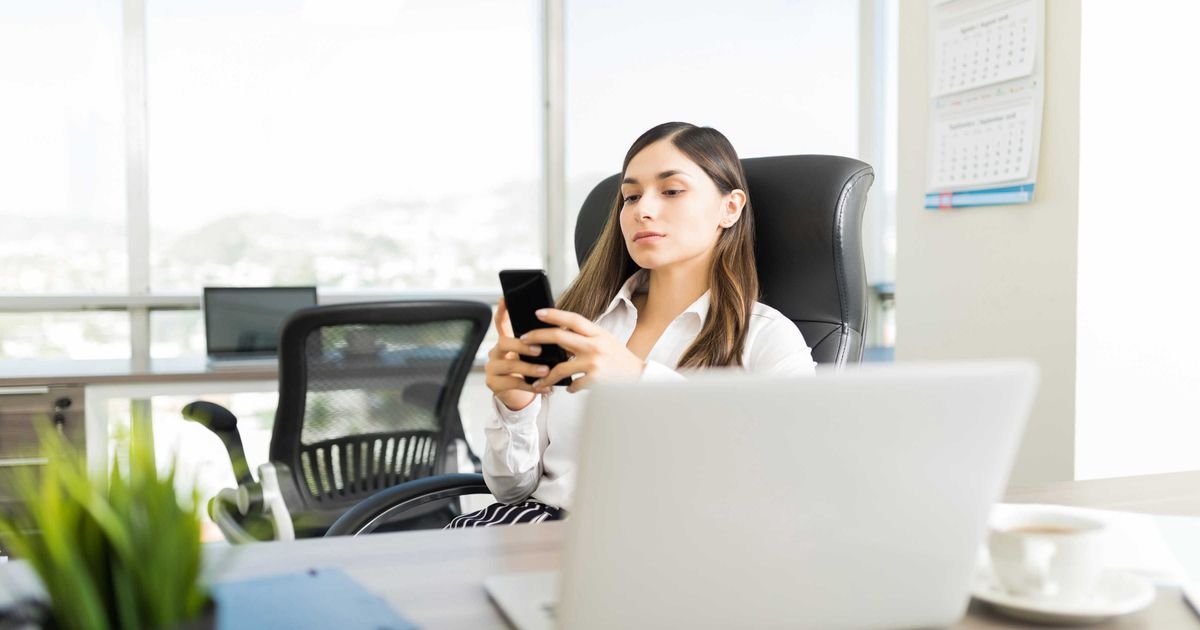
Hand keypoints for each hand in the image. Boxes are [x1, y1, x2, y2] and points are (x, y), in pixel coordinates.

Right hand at [483, 298, 547, 410]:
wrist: (518, 396)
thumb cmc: (528, 371)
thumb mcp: (531, 355)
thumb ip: (539, 342)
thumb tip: (562, 328)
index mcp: (506, 341)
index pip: (501, 322)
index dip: (502, 310)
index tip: (506, 299)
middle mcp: (496, 352)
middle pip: (504, 342)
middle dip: (521, 345)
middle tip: (539, 350)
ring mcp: (492, 367)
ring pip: (509, 365)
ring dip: (529, 368)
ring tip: (546, 371)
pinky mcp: (494, 383)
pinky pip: (513, 383)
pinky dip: (531, 386)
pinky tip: (544, 387)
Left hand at [519, 308, 644, 393]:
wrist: (639, 376)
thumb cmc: (620, 358)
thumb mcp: (605, 340)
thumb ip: (586, 336)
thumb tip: (560, 332)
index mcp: (598, 333)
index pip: (573, 319)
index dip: (554, 314)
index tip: (538, 313)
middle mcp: (595, 345)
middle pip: (560, 337)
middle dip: (538, 337)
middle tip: (524, 340)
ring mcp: (594, 363)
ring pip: (560, 368)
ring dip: (546, 375)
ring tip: (539, 380)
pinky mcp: (595, 380)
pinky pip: (573, 385)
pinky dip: (569, 388)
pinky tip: (569, 388)